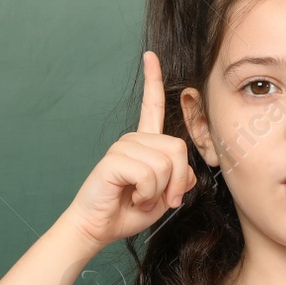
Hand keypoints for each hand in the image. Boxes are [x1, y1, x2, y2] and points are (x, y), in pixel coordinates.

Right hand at [62, 50, 198, 251]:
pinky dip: (148, 194)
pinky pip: (149, 174)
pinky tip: (132, 197)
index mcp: (144, 143)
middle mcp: (133, 139)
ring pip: (165, 164)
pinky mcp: (114, 160)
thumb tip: (186, 171)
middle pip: (178, 148)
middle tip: (162, 198)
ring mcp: (122, 147)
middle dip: (177, 181)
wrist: (99, 228)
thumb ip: (180, 178)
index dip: (153, 80)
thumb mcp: (165, 195)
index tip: (150, 56)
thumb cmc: (128, 211)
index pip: (152, 105)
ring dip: (160, 191)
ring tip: (141, 197)